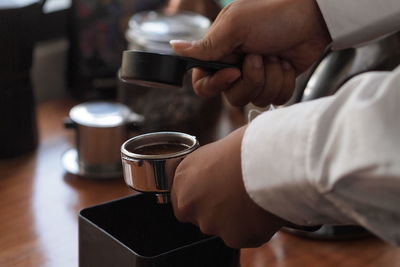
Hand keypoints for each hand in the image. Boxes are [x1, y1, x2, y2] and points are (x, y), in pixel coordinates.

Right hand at [171, 0, 331, 106]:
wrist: (313, 19)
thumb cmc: (274, 15)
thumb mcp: (235, 27)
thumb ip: (206, 45)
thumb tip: (175, 48)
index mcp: (220, 52)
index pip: (204, 84)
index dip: (217, 84)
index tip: (234, 72)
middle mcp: (236, 66)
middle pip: (231, 96)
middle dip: (251, 80)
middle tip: (262, 56)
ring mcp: (257, 76)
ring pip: (255, 99)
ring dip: (270, 78)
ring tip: (277, 57)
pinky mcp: (275, 82)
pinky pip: (275, 99)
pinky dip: (283, 82)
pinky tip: (287, 64)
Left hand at [171, 127, 286, 247]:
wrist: (264, 160)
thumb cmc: (243, 148)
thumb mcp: (212, 153)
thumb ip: (204, 173)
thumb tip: (212, 178)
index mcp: (182, 180)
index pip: (183, 201)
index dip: (203, 199)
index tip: (217, 194)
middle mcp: (190, 204)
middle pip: (202, 217)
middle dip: (218, 212)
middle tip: (238, 196)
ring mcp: (210, 223)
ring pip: (224, 228)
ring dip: (237, 219)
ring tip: (254, 197)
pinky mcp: (232, 238)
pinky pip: (245, 236)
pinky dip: (254, 227)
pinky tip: (262, 208)